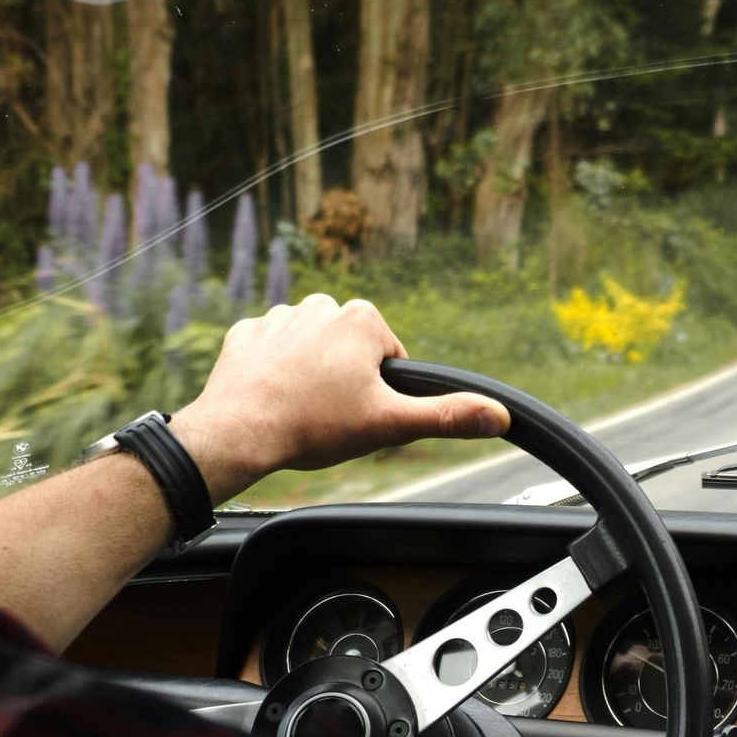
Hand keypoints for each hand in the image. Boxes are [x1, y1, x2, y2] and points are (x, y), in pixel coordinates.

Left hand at [168, 293, 507, 498]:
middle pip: (351, 352)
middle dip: (347, 382)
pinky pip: (272, 352)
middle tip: (331, 417)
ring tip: (300, 410)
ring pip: (312, 351)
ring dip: (311, 376)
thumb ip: (446, 416)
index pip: (389, 359)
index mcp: (362, 320)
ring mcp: (278, 316)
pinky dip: (275, 374)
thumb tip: (498, 415)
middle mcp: (321, 305)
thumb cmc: (313, 425)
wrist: (238, 431)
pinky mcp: (246, 333)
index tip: (361, 414)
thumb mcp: (389, 424)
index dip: (381, 393)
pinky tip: (272, 399)